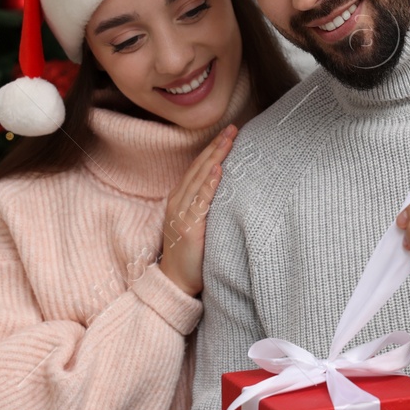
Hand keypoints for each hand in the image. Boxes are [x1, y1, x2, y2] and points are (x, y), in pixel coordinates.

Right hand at [158, 125, 236, 296]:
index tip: (228, 133)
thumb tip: (227, 190)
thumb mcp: (197, 224)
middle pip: (199, 167)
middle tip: (233, 128)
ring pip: (200, 179)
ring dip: (215, 157)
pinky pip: (200, 201)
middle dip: (216, 146)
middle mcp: (178, 201)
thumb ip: (206, 206)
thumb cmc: (191, 255)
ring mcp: (181, 213)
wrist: (176, 282)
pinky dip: (208, 184)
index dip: (212, 149)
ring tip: (229, 140)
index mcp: (180, 199)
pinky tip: (217, 170)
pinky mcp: (188, 226)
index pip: (199, 167)